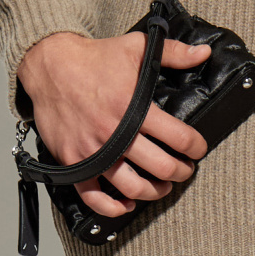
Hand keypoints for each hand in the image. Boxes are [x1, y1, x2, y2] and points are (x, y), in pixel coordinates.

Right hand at [16, 31, 210, 217]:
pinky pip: (93, 196)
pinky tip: (126, 205)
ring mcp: (94, 150)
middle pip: (161, 167)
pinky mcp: (74, 161)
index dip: (196, 147)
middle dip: (181, 172)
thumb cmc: (93, 58)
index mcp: (135, 107)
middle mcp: (116, 133)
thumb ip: (174, 52)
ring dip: (154, 192)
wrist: (50, 65)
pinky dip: (112, 207)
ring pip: (133, 187)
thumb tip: (204, 52)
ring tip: (162, 186)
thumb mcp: (136, 48)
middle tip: (185, 170)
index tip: (198, 149)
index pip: (179, 138)